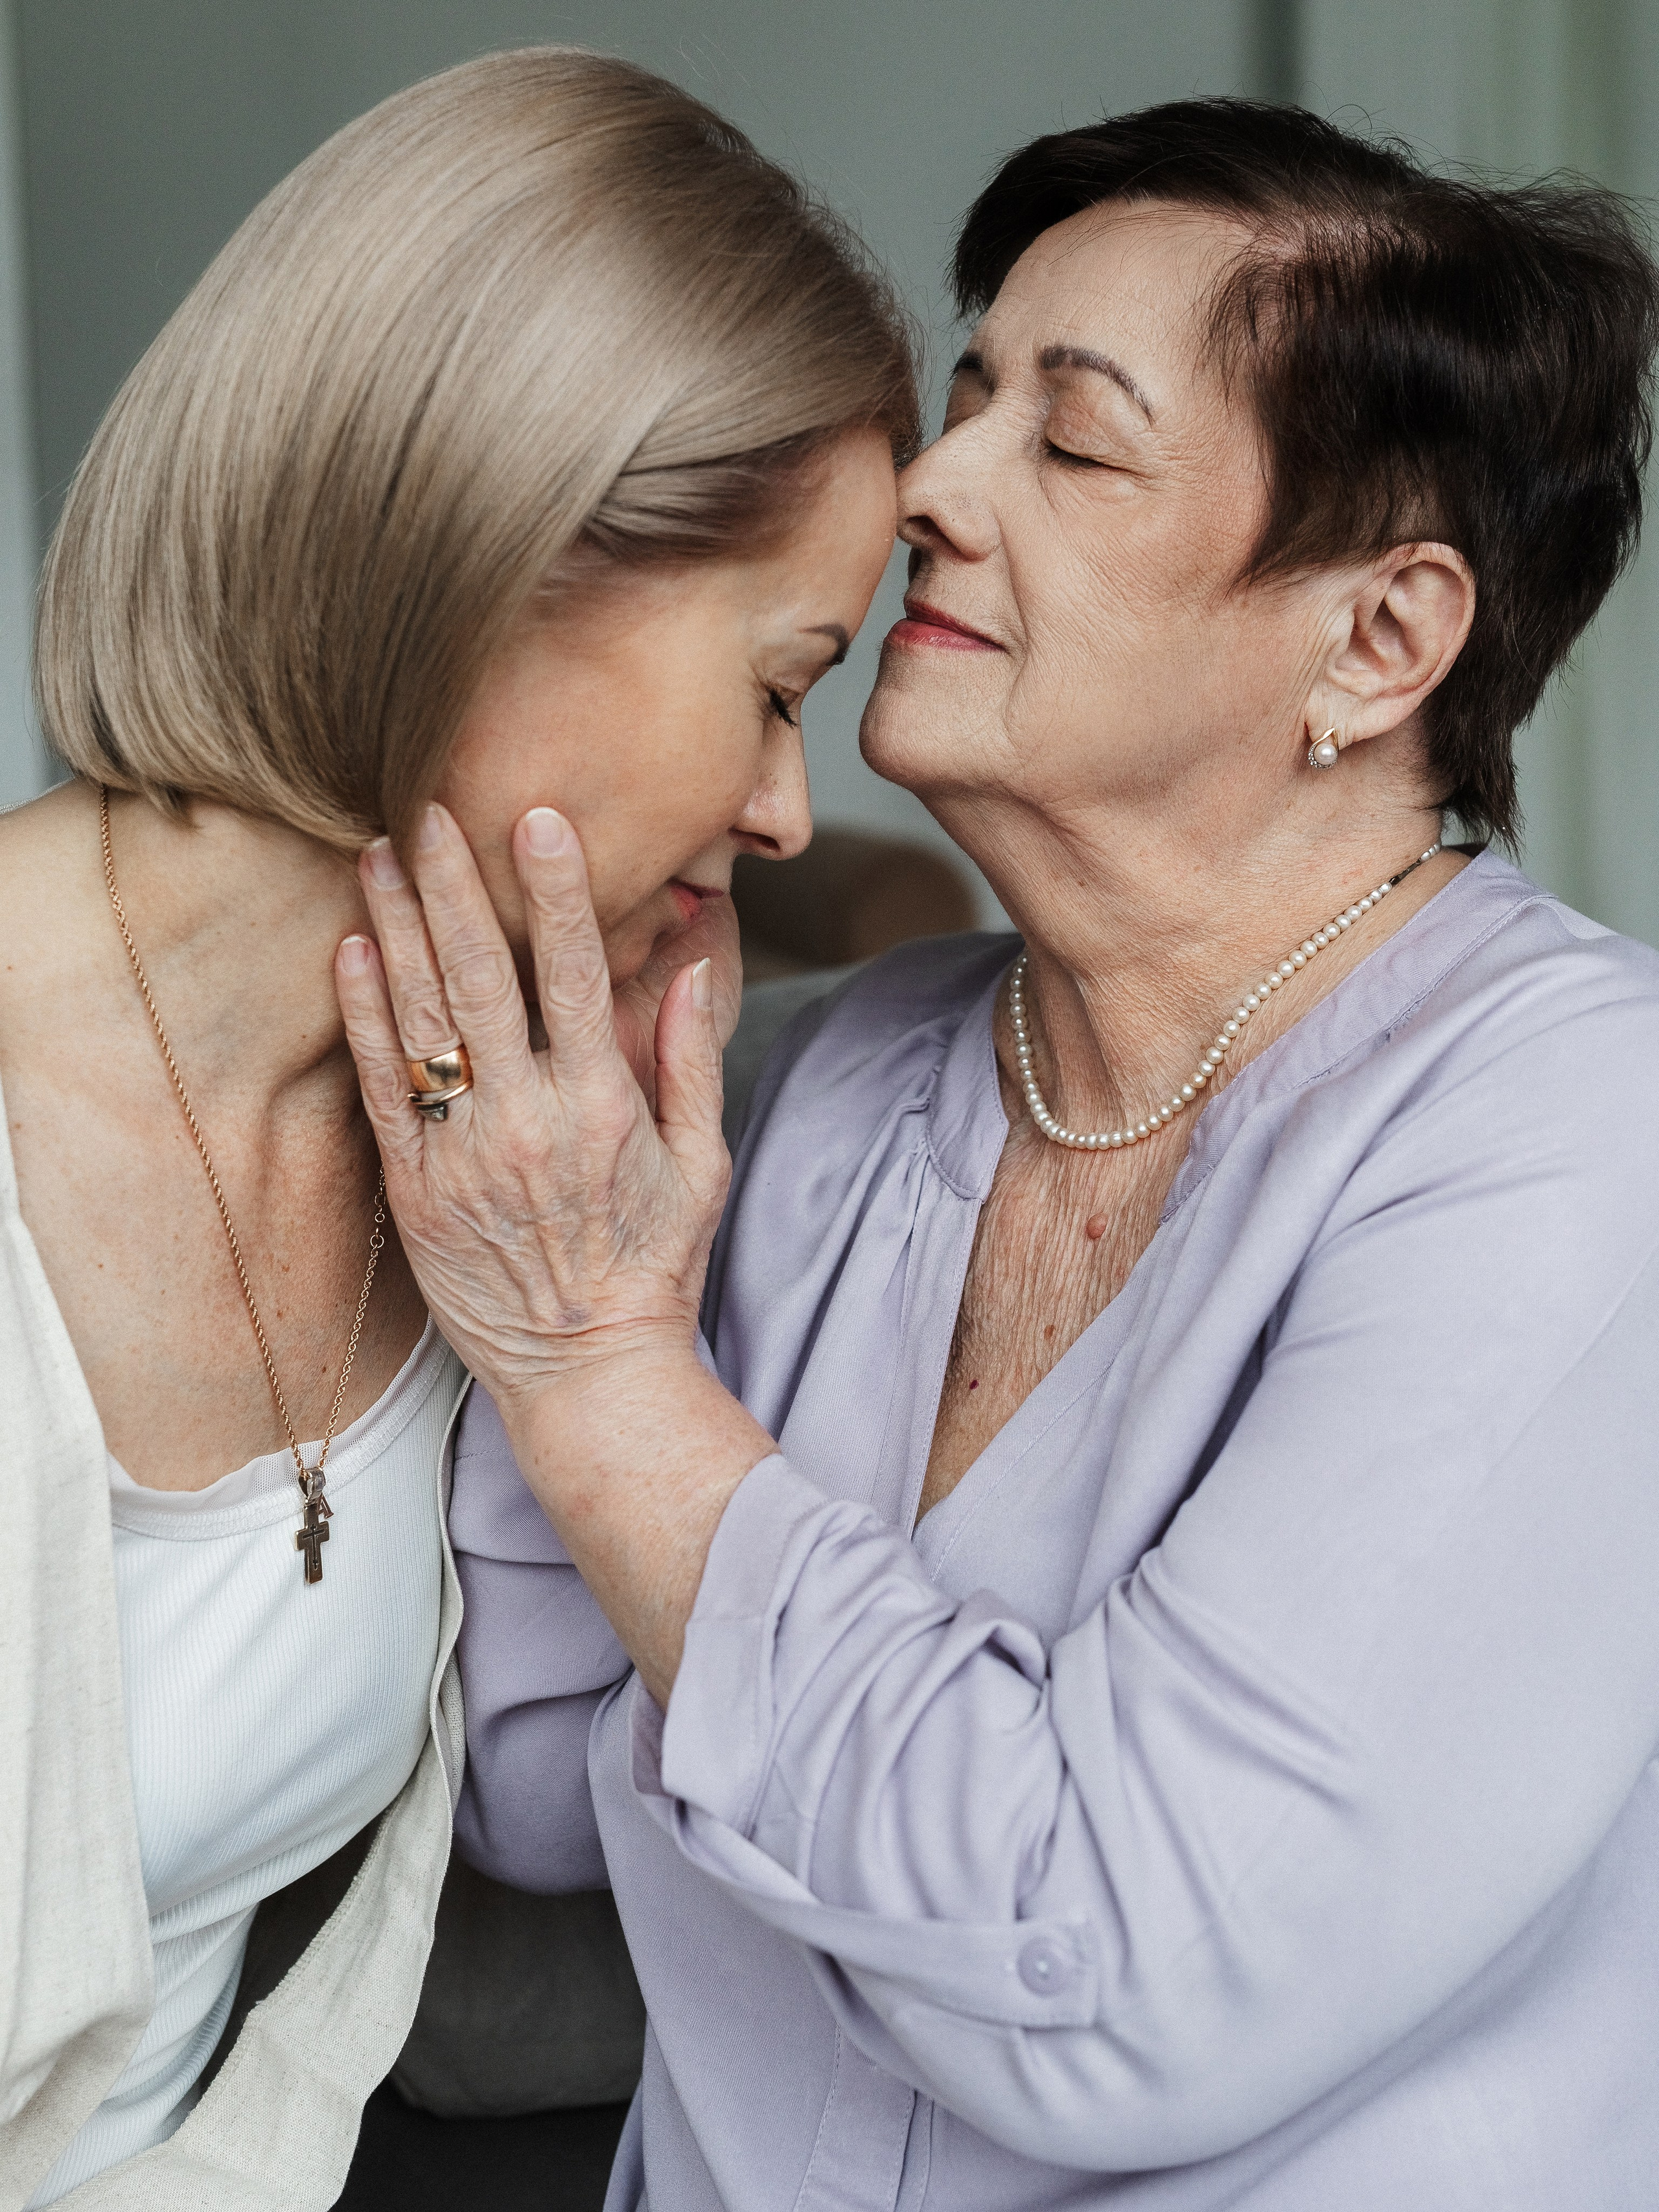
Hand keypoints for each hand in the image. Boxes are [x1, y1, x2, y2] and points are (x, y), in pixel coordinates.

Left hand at [335, 803, 729, 1414]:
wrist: (588, 1372)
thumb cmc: (653, 1268)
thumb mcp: (704, 1165)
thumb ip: (693, 1064)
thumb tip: (691, 968)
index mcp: (603, 1106)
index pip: (575, 974)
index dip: (554, 892)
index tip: (535, 820)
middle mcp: (528, 1120)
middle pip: (483, 978)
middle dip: (454, 887)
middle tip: (429, 811)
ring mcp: (464, 1154)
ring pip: (422, 1020)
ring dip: (397, 929)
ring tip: (377, 854)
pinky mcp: (415, 1188)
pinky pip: (382, 1087)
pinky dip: (365, 1015)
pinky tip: (352, 950)